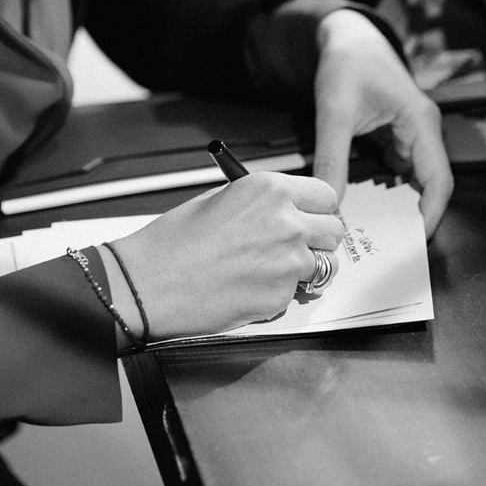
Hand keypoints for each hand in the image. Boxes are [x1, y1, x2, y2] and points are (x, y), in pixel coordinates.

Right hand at [104, 171, 342, 342]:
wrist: (151, 282)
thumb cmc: (174, 241)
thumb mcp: (221, 200)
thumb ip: (261, 203)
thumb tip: (286, 211)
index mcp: (269, 189)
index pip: (325, 194)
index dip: (319, 208)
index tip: (313, 216)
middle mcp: (286, 220)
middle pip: (334, 229)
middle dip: (320, 239)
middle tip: (299, 246)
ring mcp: (288, 261)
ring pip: (325, 265)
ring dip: (309, 269)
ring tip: (276, 270)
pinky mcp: (282, 296)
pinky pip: (298, 292)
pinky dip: (283, 293)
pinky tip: (253, 288)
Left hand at [312, 9, 453, 235]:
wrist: (345, 36)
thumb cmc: (346, 63)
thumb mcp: (334, 112)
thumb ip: (331, 159)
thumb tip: (330, 202)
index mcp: (420, 121)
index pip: (439, 180)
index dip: (431, 214)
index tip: (413, 242)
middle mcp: (422, 130)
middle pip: (427, 184)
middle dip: (410, 215)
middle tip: (385, 244)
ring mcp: (410, 133)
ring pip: (409, 179)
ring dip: (394, 203)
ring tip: (371, 230)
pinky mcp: (395, 135)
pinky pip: (394, 169)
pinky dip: (381, 187)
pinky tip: (362, 203)